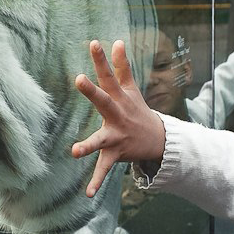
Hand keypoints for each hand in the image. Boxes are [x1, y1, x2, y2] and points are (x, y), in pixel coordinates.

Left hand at [72, 40, 165, 196]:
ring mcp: (116, 136)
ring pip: (100, 140)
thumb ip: (122, 66)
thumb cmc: (137, 111)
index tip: (94, 42)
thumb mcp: (131, 89)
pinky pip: (104, 169)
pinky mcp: (115, 154)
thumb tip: (117, 40)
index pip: (110, 75)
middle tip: (79, 79)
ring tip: (75, 151)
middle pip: (104, 100)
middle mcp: (117, 115)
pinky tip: (87, 194)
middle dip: (92, 91)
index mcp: (119, 98)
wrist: (159, 140)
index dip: (102, 59)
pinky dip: (96, 182)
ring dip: (88, 145)